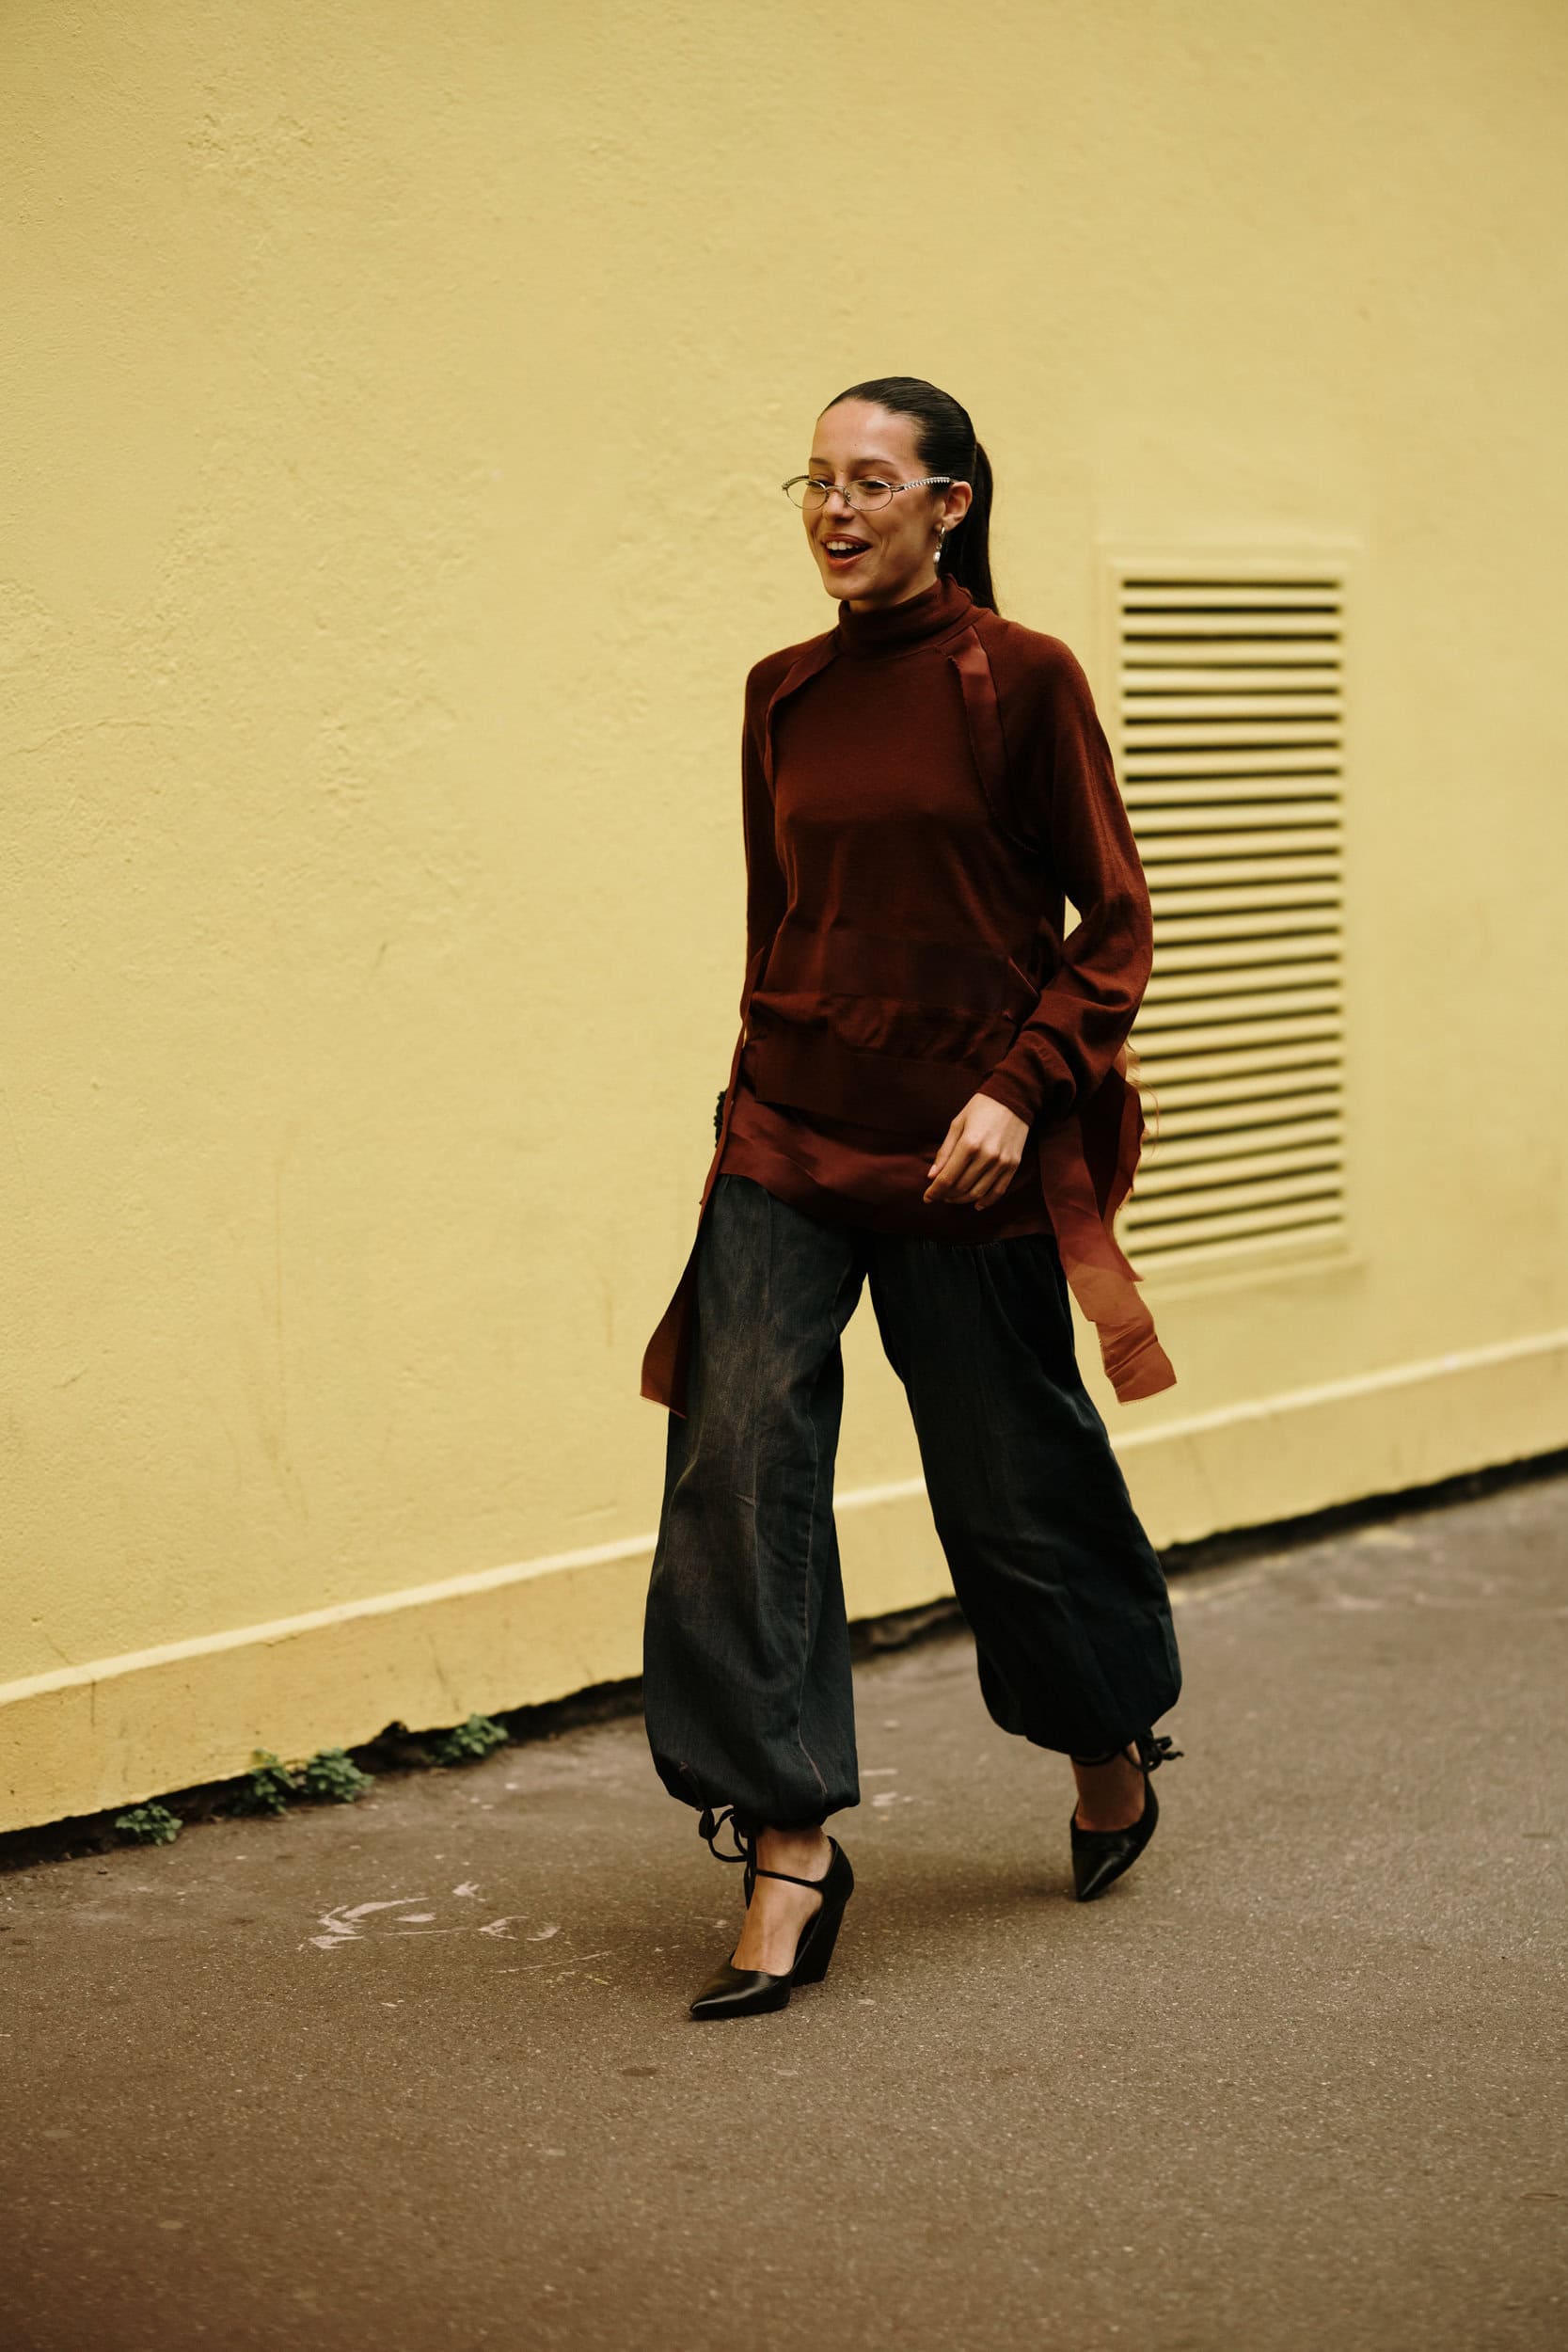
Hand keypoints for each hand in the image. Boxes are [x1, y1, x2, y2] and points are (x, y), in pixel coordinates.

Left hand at [924, 1093, 1029, 1208]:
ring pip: (978, 1193)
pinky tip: (976, 1204)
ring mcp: (1002, 1163)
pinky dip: (986, 1201)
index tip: (927, 1197)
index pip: (947, 1178)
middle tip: (938, 1196)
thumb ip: (944, 1152)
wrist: (1014, 1098)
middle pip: (961, 1188)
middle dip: (946, 1196)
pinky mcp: (1013, 1165)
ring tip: (953, 1197)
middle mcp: (987, 1156)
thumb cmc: (980, 1108)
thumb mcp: (957, 1124)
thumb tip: (932, 1177)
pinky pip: (998, 1191)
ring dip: (962, 1200)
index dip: (934, 1192)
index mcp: (969, 1144)